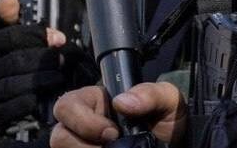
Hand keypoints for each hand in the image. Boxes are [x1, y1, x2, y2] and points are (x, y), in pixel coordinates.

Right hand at [0, 0, 96, 136]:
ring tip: (58, 77)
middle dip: (42, 60)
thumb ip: (8, 17)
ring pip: (12, 86)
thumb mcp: (1, 35)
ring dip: (39, 81)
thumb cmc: (0, 60)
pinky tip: (42, 97)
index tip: (57, 38)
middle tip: (61, 59)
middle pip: (14, 62)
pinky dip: (27, 103)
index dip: (37, 36)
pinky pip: (9, 109)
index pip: (11, 37)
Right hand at [50, 82, 187, 147]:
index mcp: (97, 102)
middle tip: (110, 147)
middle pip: (59, 133)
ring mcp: (84, 145)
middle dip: (79, 143)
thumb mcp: (167, 100)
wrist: (178, 144)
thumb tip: (121, 102)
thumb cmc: (169, 119)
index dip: (83, 120)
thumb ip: (149, 94)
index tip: (111, 133)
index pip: (68, 104)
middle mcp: (84, 124)